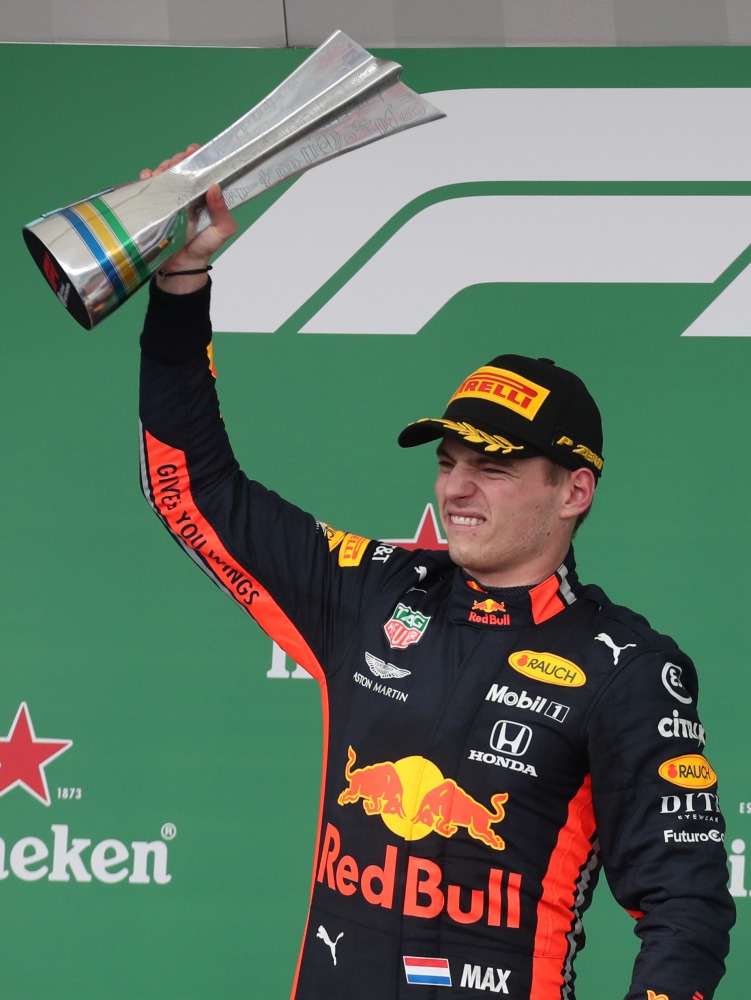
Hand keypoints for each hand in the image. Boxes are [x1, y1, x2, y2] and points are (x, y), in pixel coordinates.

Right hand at [141, 145, 237, 293]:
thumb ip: (223, 212)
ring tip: (162, 171)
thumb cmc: (203, 248)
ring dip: (161, 168)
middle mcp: (186, 195)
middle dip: (176, 161)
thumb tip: (215, 188)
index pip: (200, 171)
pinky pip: (147, 188)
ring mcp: (169, 200)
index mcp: (203, 197)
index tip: (192, 151)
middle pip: (179, 169)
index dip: (197, 158)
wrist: (180, 268)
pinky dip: (145, 179)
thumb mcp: (221, 231)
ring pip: (163, 175)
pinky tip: (148, 178)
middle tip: (175, 162)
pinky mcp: (153, 207)